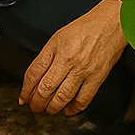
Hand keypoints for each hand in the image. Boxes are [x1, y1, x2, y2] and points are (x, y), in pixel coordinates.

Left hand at [19, 0, 126, 115]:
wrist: (111, 23)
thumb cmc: (85, 28)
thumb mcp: (59, 37)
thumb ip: (47, 56)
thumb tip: (36, 78)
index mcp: (55, 47)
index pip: (34, 73)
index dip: (26, 89)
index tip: (23, 98)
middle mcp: (68, 59)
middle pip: (46, 88)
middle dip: (36, 102)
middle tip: (34, 107)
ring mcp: (83, 70)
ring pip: (62, 97)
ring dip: (52, 108)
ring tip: (48, 110)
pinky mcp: (97, 77)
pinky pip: (83, 100)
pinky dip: (74, 109)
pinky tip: (68, 110)